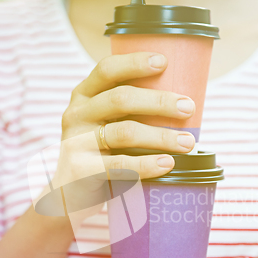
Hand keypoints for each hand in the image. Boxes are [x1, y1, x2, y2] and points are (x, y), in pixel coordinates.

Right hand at [54, 52, 195, 186]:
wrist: (69, 195)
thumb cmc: (99, 154)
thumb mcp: (105, 125)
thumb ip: (128, 112)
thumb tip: (181, 102)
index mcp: (84, 96)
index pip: (107, 70)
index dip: (134, 63)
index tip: (164, 62)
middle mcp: (77, 114)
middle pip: (121, 99)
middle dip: (159, 102)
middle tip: (188, 108)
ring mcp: (76, 142)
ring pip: (125, 132)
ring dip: (161, 136)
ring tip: (187, 143)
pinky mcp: (81, 169)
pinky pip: (120, 165)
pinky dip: (147, 164)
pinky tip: (167, 163)